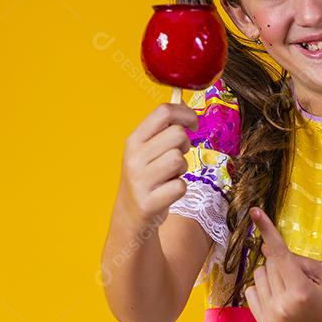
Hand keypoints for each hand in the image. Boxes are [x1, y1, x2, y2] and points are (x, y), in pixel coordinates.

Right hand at [117, 102, 198, 226]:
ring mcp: (140, 180)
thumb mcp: (145, 150)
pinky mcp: (149, 202)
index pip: (163, 111)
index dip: (185, 113)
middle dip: (185, 145)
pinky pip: (180, 186)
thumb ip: (162, 130)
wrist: (129, 216)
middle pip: (177, 134)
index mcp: (133, 140)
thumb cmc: (145, 178)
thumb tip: (184, 105)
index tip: (193, 123)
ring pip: (180, 159)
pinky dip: (179, 189)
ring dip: (182, 169)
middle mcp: (134, 157)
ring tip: (170, 175)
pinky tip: (167, 192)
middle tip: (177, 157)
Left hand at [244, 206, 321, 321]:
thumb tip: (266, 247)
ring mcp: (271, 317)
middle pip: (268, 264)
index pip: (279, 253)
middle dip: (281, 262)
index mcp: (300, 291)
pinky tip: (280, 298)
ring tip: (291, 289)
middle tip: (299, 276)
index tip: (254, 211)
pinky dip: (263, 289)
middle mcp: (282, 305)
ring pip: (258, 277)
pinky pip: (251, 293)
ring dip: (271, 275)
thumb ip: (295, 259)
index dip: (266, 230)